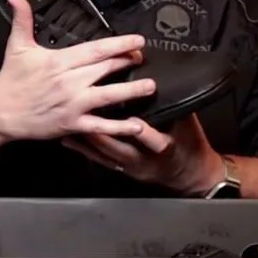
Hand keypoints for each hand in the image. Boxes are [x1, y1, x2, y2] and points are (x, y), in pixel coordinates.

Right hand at [0, 0, 156, 140]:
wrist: (0, 112)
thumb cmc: (11, 79)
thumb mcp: (16, 46)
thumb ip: (22, 19)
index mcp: (60, 61)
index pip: (96, 50)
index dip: (119, 44)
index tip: (138, 41)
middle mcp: (70, 82)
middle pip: (106, 69)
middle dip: (128, 62)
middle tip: (143, 57)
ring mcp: (73, 104)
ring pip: (108, 96)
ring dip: (132, 91)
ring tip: (150, 86)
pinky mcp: (72, 124)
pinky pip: (100, 126)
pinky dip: (119, 127)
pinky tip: (138, 125)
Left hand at [61, 114, 224, 195]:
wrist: (190, 175)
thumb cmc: (190, 146)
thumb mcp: (189, 125)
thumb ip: (175, 107)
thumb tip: (165, 81)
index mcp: (166, 148)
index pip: (154, 141)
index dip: (144, 132)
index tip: (133, 118)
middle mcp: (145, 160)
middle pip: (120, 148)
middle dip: (102, 131)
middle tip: (85, 114)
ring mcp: (130, 166)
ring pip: (105, 154)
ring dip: (87, 138)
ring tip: (69, 124)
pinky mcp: (121, 169)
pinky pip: (98, 160)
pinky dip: (83, 148)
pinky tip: (68, 139)